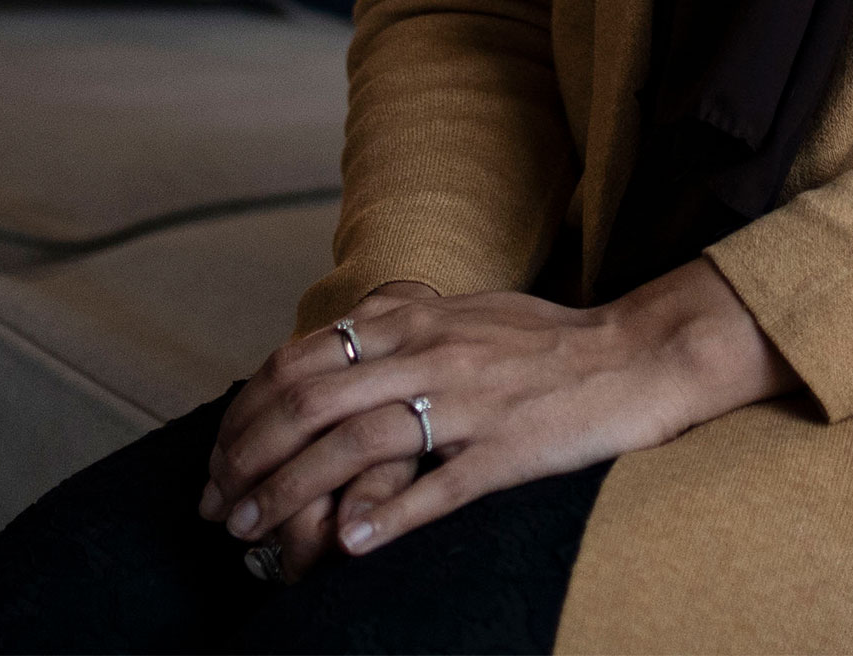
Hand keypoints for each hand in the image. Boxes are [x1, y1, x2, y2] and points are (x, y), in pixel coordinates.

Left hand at [201, 259, 792, 562]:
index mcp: (412, 320)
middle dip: (247, 459)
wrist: (635, 356)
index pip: (298, 362)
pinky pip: (436, 488)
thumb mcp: (462, 308)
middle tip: (216, 504)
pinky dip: (386, 516)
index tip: (219, 454)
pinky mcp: (504, 453)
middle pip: (308, 405)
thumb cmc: (547, 340)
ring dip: (290, 494)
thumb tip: (340, 333)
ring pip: (354, 447)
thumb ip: (399, 319)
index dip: (245, 411)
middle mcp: (428, 354)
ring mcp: (466, 405)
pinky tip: (349, 544)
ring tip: (253, 532)